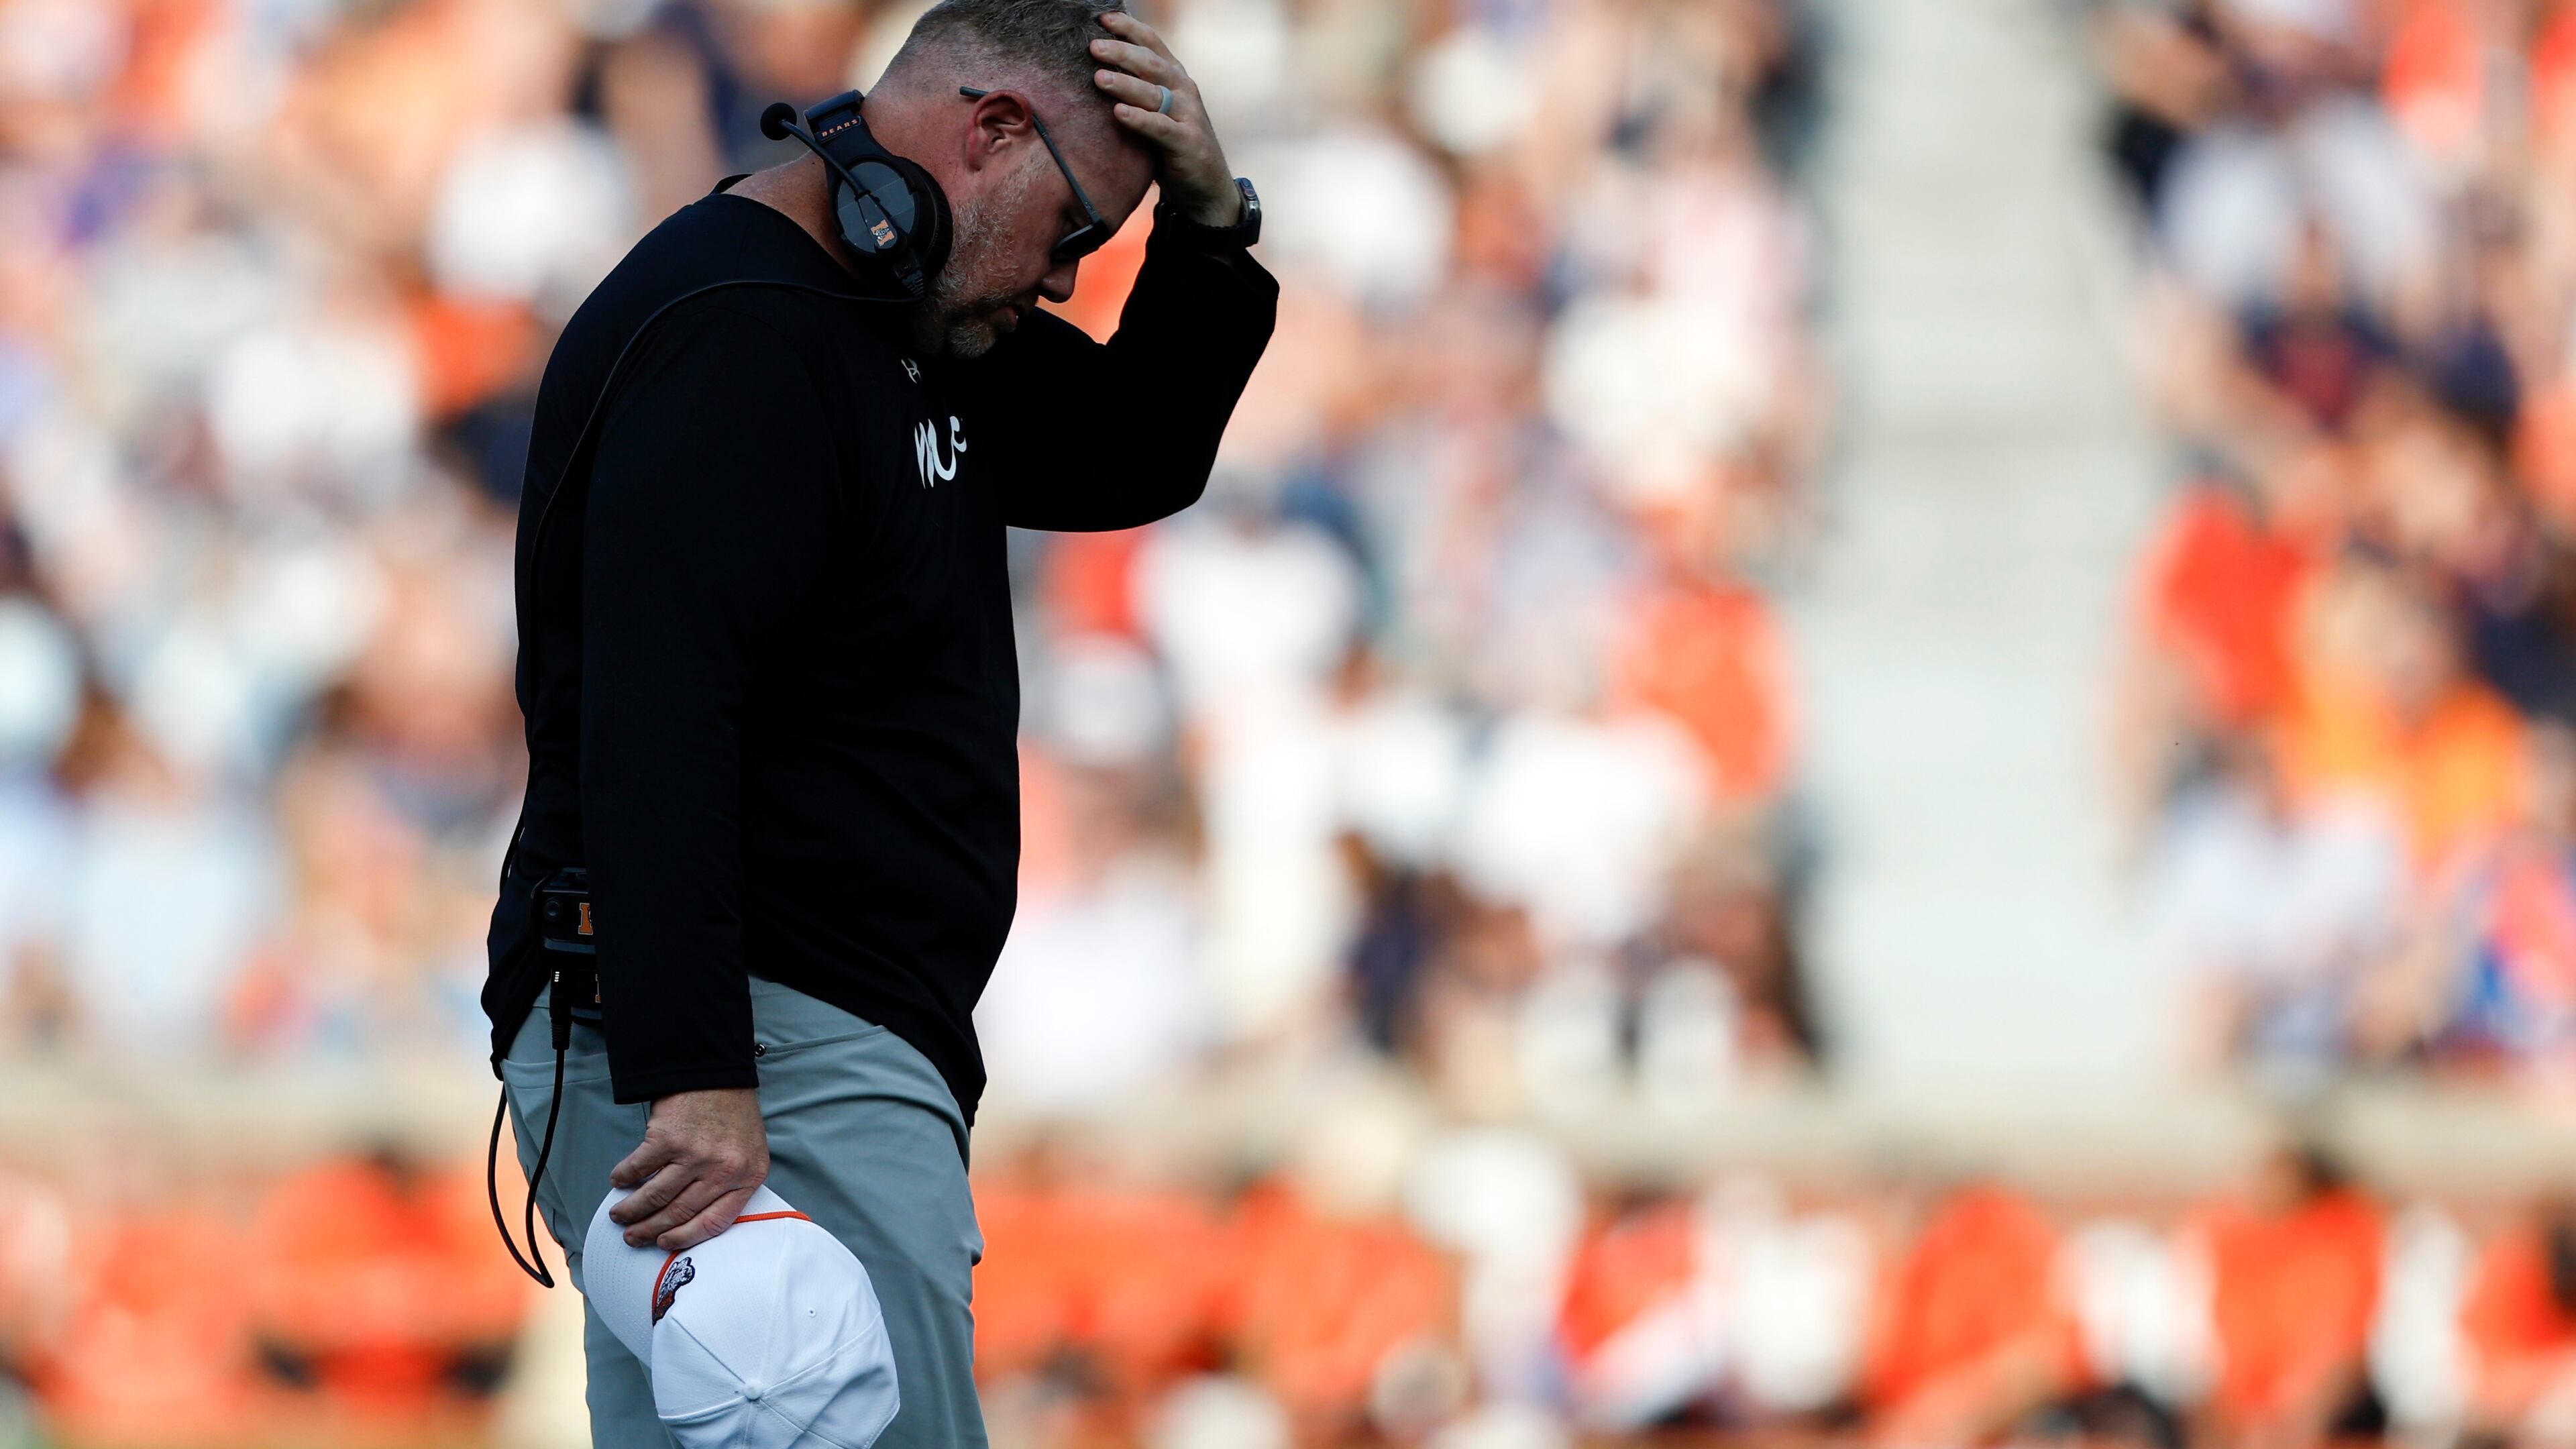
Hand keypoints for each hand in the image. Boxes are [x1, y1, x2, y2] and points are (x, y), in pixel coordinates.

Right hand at [608, 1087, 767, 1250]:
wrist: (716, 1069)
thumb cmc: (732, 1113)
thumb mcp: (747, 1152)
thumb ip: (729, 1184)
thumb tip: (689, 1219)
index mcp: (748, 1176)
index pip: (714, 1222)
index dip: (684, 1238)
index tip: (665, 1243)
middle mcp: (724, 1169)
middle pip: (679, 1213)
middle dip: (650, 1230)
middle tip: (633, 1235)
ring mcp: (695, 1154)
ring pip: (655, 1196)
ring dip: (631, 1210)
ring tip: (620, 1214)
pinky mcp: (668, 1138)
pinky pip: (638, 1168)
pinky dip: (624, 1177)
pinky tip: (618, 1181)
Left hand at [1090, 9, 1240, 225]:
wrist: (1206, 188)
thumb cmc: (1171, 147)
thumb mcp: (1156, 112)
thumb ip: (1136, 92)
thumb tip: (1094, 71)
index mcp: (1175, 78)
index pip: (1153, 45)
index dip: (1129, 29)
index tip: (1102, 19)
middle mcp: (1184, 91)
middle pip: (1151, 64)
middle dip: (1122, 52)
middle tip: (1093, 47)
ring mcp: (1188, 116)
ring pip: (1155, 93)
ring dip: (1126, 84)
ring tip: (1098, 77)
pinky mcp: (1187, 144)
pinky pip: (1160, 128)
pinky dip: (1140, 119)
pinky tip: (1119, 113)